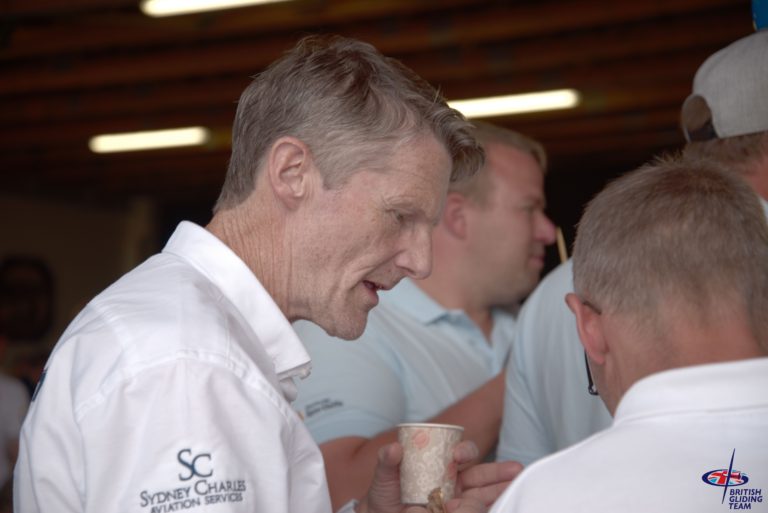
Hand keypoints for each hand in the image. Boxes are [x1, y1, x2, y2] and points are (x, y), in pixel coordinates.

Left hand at [356, 441, 522, 512]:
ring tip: (520, 486)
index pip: (459, 456)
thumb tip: (394, 448)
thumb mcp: (382, 483)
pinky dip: (493, 506)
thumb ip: (386, 464)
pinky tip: (507, 503)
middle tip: (515, 469)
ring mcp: (457, 505)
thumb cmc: (382, 502)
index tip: (457, 457)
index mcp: (439, 469)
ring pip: (485, 496)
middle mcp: (453, 485)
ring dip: (503, 490)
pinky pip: (480, 509)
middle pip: (480, 476)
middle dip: (499, 472)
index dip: (464, 452)